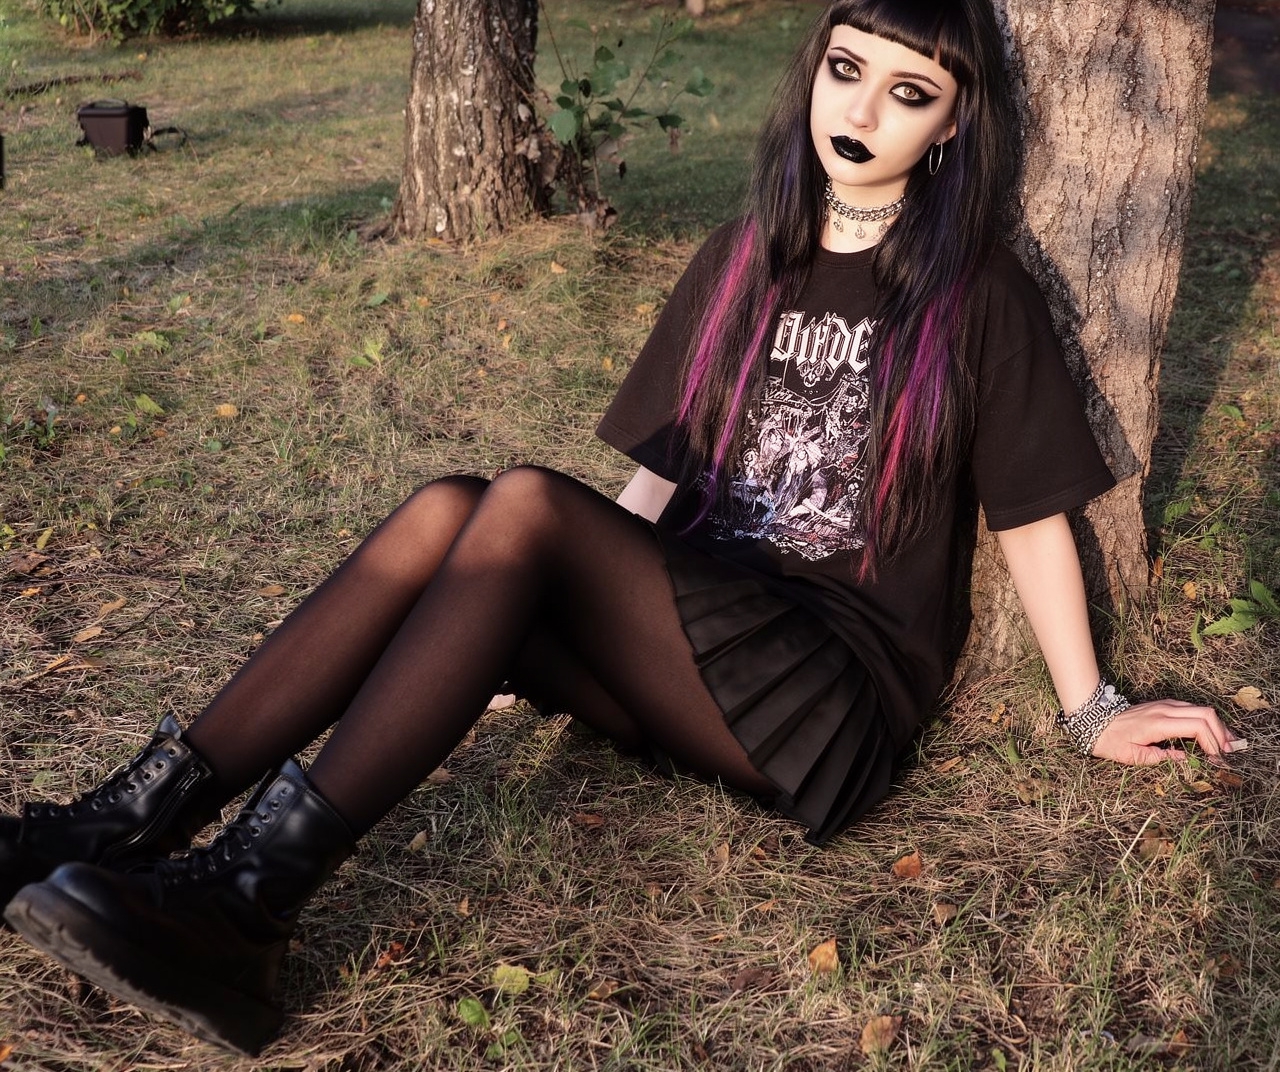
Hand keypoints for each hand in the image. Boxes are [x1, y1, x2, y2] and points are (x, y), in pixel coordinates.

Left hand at [1090, 698, 1239, 764]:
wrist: (1095, 721)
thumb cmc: (1111, 741)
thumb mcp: (1133, 756)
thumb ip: (1162, 758)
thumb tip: (1186, 758)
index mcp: (1158, 723)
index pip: (1197, 726)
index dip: (1212, 742)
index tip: (1217, 759)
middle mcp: (1165, 709)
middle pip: (1206, 714)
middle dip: (1222, 733)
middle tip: (1229, 753)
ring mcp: (1166, 705)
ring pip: (1202, 709)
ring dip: (1217, 726)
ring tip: (1226, 745)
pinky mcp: (1165, 705)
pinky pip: (1193, 709)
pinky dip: (1207, 721)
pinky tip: (1211, 735)